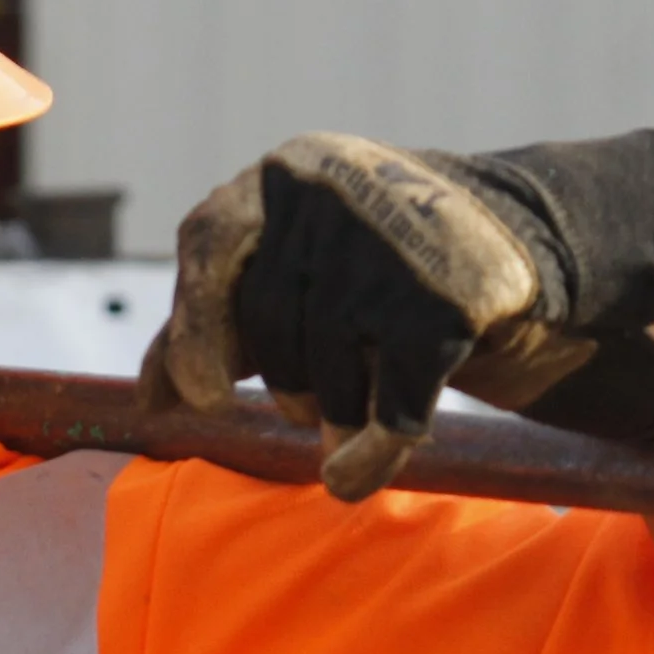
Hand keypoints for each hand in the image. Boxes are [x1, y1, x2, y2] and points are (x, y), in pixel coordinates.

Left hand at [140, 130, 653, 498]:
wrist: (508, 241)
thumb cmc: (362, 268)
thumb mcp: (281, 275)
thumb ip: (205, 326)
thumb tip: (145, 402)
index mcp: (277, 178)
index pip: (208, 242)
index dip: (195, 324)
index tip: (204, 398)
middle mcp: (329, 195)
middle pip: (270, 318)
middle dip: (282, 383)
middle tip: (300, 413)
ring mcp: (391, 244)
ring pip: (329, 365)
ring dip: (333, 415)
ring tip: (343, 420)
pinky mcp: (448, 300)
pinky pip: (395, 400)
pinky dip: (375, 451)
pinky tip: (360, 475)